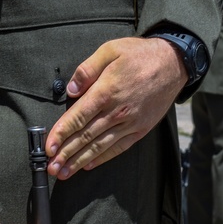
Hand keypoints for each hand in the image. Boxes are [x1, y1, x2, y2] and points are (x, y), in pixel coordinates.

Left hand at [45, 36, 186, 179]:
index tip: (48, 148)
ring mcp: (130, 122)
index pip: (78, 118)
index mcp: (106, 91)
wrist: (174, 63)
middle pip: (85, 137)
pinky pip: (119, 147)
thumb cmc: (140, 54)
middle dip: (65, 154)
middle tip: (51, 168)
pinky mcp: (141, 128)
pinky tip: (89, 165)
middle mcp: (117, 111)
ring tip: (65, 173)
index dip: (61, 134)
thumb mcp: (110, 50)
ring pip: (100, 146)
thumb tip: (71, 89)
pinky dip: (103, 158)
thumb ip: (87, 69)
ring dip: (80, 161)